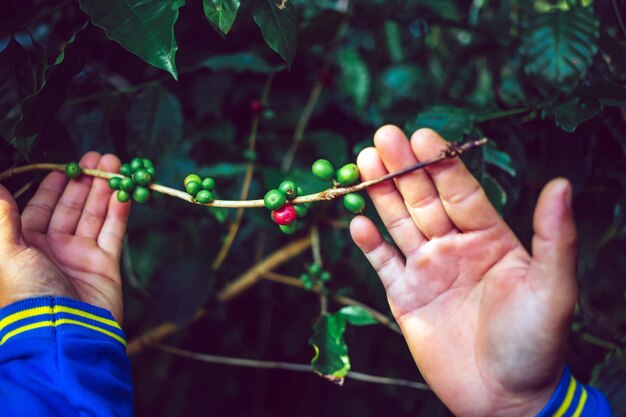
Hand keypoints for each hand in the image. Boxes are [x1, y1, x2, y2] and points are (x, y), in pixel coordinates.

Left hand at [0, 152, 130, 323]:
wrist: (65, 334)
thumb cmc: (29, 295)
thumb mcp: (8, 255)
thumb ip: (3, 219)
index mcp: (24, 246)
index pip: (38, 208)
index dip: (52, 186)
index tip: (65, 165)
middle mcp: (52, 248)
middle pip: (70, 208)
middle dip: (83, 182)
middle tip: (97, 157)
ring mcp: (80, 256)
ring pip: (93, 215)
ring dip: (103, 190)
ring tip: (114, 163)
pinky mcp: (105, 265)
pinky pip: (113, 232)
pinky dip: (119, 211)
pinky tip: (124, 191)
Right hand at [350, 127, 576, 416]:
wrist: (503, 397)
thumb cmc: (535, 343)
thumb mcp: (552, 288)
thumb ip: (553, 236)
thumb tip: (562, 183)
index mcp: (489, 238)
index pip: (460, 192)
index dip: (440, 165)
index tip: (422, 135)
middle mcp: (454, 247)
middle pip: (423, 200)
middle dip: (403, 168)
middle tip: (383, 136)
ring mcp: (427, 269)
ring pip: (399, 223)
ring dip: (381, 194)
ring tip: (364, 162)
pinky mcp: (405, 296)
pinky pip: (383, 264)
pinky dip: (370, 244)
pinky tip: (357, 221)